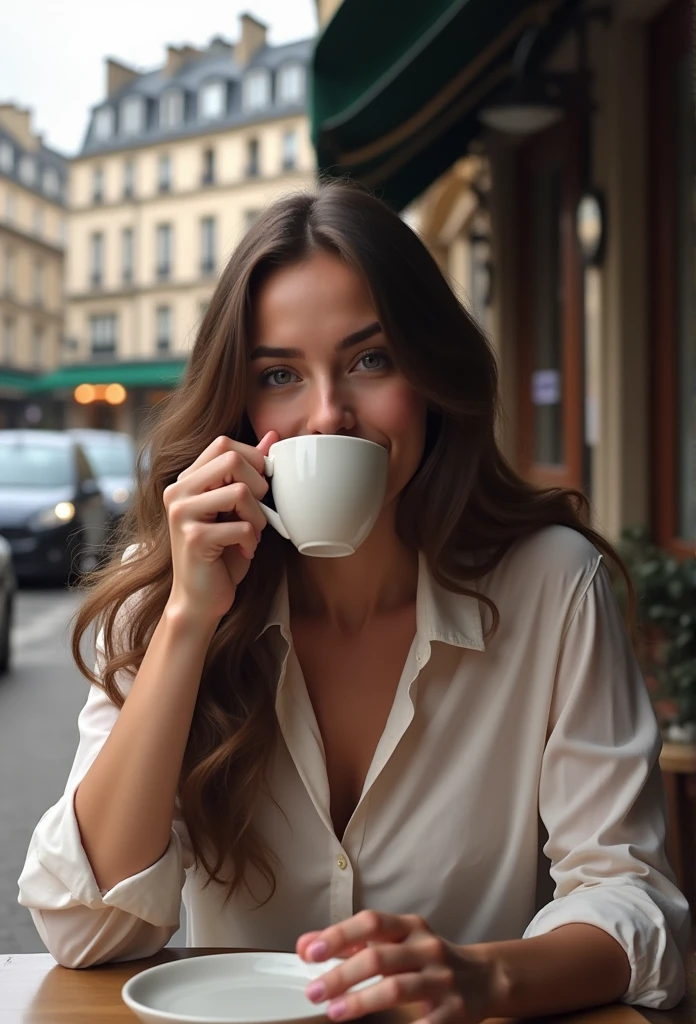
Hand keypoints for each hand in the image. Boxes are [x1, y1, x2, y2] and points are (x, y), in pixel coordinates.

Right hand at [163, 431, 278, 625]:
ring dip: (258, 517)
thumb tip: (272, 436)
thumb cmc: (222, 554)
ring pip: (239, 491)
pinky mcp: (192, 537)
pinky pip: (242, 526)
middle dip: (258, 486)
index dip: (253, 462)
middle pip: (232, 459)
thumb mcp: (239, 508)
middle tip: (257, 513)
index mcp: (187, 480)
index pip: (224, 444)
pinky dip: (252, 541)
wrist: (201, 599)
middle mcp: (178, 491)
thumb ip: (250, 471)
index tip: (259, 491)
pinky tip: (244, 551)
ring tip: (251, 534)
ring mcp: (181, 513)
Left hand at [297, 911, 497, 1023]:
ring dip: (361, 1001)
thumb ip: (352, 943)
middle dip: (342, 975)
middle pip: (379, 957)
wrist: (483, 979)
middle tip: (314, 991)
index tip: (311, 952)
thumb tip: (305, 945)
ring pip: (397, 988)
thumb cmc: (427, 960)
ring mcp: (442, 978)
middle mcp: (426, 948)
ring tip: (334, 1011)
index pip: (371, 923)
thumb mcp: (395, 942)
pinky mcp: (454, 1010)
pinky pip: (425, 1022)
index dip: (340, 935)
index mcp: (409, 927)